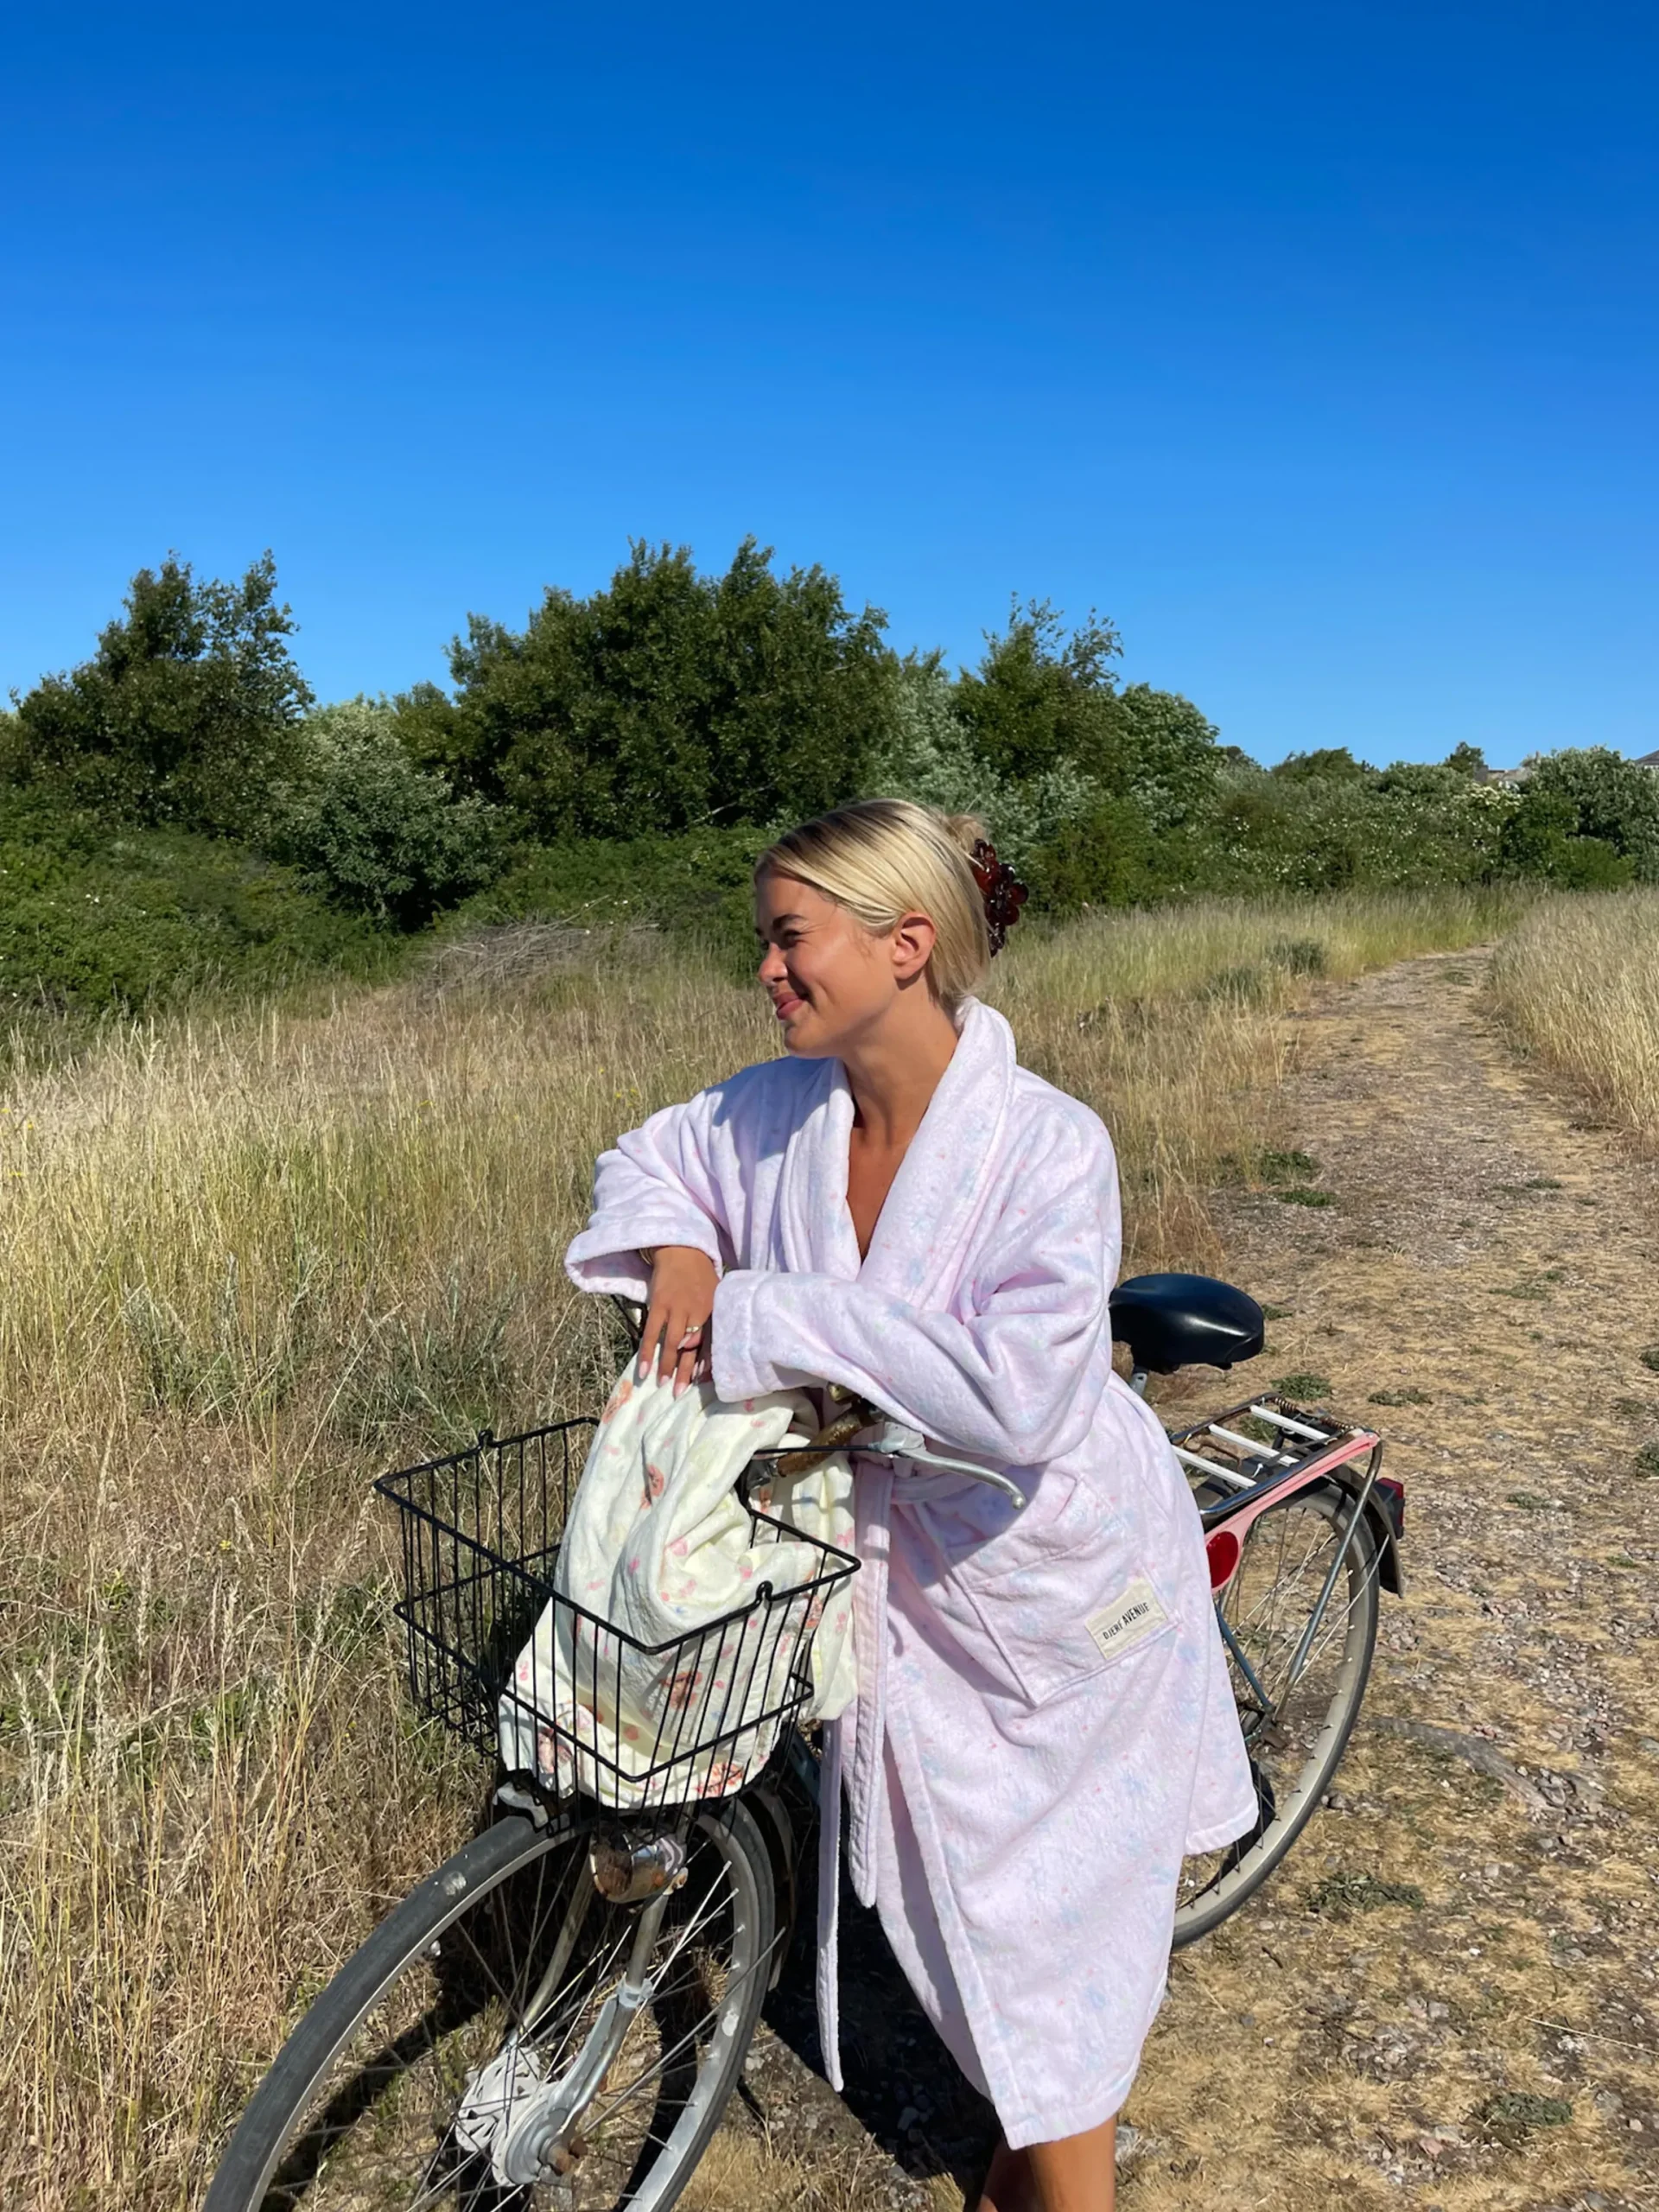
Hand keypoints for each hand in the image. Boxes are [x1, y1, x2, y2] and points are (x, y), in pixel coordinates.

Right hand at [637, 1246, 717, 1396]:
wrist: (682, 1250)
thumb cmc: (701, 1276)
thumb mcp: (716, 1295)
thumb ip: (714, 1320)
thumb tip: (711, 1351)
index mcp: (714, 1311)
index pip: (711, 1342)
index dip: (706, 1363)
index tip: (703, 1383)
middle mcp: (697, 1311)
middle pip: (692, 1347)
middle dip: (686, 1372)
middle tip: (681, 1393)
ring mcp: (677, 1308)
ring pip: (672, 1343)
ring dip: (667, 1365)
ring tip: (663, 1385)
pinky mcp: (659, 1304)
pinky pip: (652, 1332)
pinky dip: (647, 1351)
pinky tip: (643, 1368)